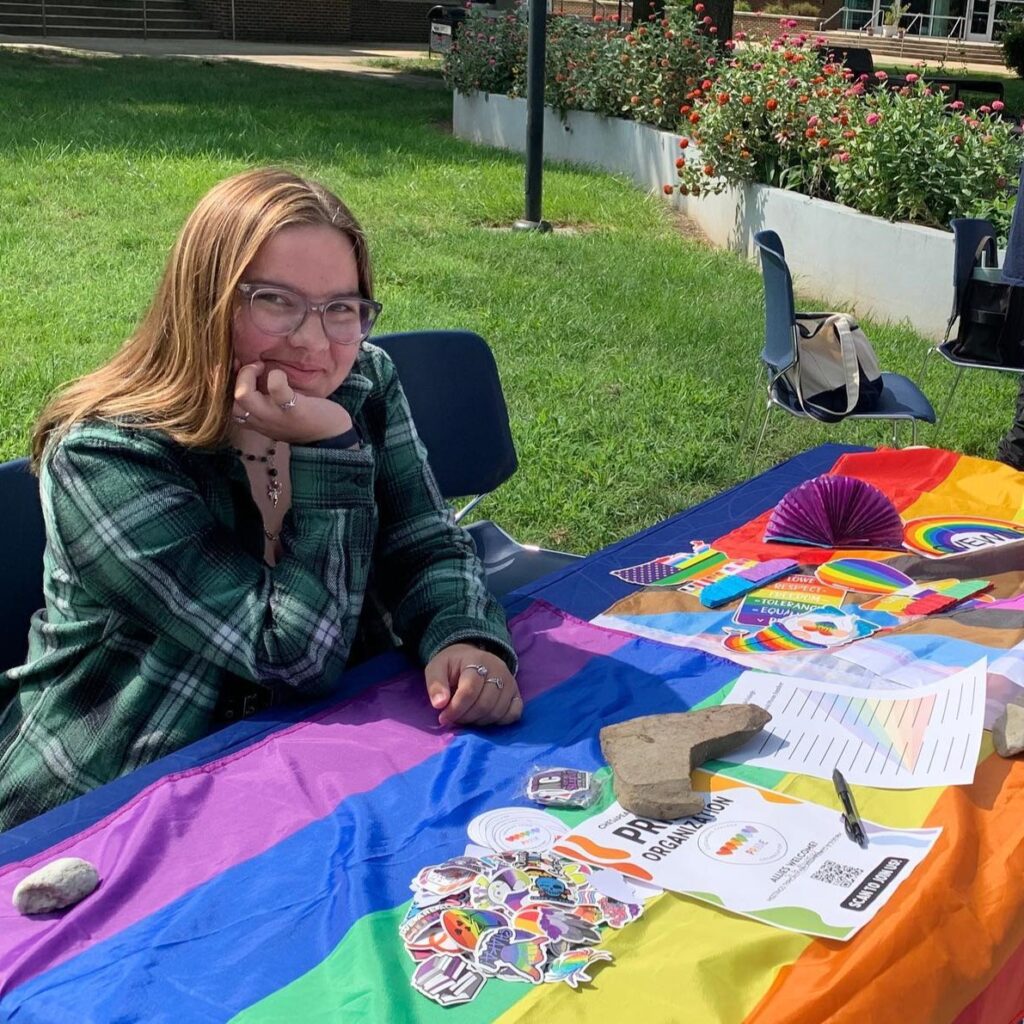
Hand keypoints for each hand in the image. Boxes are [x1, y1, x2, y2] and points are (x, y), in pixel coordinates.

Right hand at [232, 362, 351, 442]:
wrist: (331, 438)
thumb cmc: (304, 419)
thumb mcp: (277, 413)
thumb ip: (263, 399)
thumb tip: (252, 370)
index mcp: (256, 420)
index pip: (228, 406)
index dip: (227, 384)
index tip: (238, 368)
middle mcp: (261, 420)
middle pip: (232, 400)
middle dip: (238, 376)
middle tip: (255, 367)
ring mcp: (275, 416)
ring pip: (243, 396)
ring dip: (248, 375)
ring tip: (263, 367)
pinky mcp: (294, 410)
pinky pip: (277, 389)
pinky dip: (277, 376)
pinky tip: (282, 375)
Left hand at [425, 643, 521, 727]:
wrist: (470, 658)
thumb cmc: (452, 666)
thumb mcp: (436, 669)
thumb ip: (435, 684)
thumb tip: (439, 704)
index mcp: (477, 661)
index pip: (469, 690)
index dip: (455, 708)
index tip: (443, 717)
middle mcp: (498, 669)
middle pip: (484, 704)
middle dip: (466, 717)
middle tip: (454, 718)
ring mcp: (510, 682)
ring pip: (497, 712)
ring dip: (479, 721)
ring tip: (467, 716)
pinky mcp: (517, 693)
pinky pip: (513, 714)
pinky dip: (499, 721)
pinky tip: (484, 717)